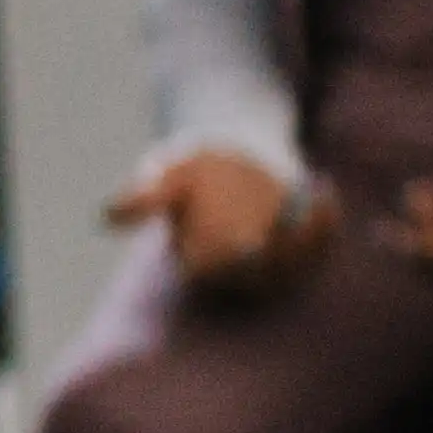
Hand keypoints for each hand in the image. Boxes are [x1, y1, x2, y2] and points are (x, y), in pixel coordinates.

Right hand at [108, 146, 325, 296]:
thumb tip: (105, 218)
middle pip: (261, 280)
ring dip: (309, 241)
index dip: (232, 268)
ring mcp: (276, 262)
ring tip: (311, 199)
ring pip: (296, 268)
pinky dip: (327, 224)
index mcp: (201, 264)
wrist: (235, 151)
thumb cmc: (194, 166)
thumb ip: (143, 196)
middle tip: (286, 225)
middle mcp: (240, 272)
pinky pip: (321, 247)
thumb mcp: (166, 173)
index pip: (215, 278)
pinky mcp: (307, 247)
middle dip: (276, 259)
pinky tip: (322, 187)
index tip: (246, 243)